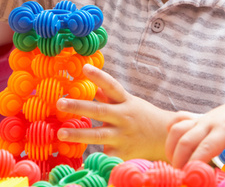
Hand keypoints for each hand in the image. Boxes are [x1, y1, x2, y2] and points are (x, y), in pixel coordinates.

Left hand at [56, 64, 173, 159]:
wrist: (165, 139)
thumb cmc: (142, 117)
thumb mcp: (129, 102)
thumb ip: (110, 96)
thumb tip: (92, 85)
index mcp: (125, 102)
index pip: (112, 86)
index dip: (99, 76)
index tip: (84, 67)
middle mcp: (124, 117)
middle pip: (99, 110)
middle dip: (78, 106)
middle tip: (59, 103)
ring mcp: (122, 136)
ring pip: (97, 135)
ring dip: (77, 135)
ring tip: (60, 133)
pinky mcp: (122, 153)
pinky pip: (104, 153)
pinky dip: (92, 156)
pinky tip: (79, 158)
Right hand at [165, 88, 224, 168]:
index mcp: (224, 130)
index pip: (205, 148)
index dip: (194, 163)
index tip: (190, 176)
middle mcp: (208, 123)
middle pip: (185, 140)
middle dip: (179, 160)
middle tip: (181, 175)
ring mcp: (200, 119)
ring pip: (176, 130)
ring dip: (171, 148)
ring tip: (176, 164)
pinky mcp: (195, 117)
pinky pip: (177, 120)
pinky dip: (171, 132)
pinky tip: (174, 145)